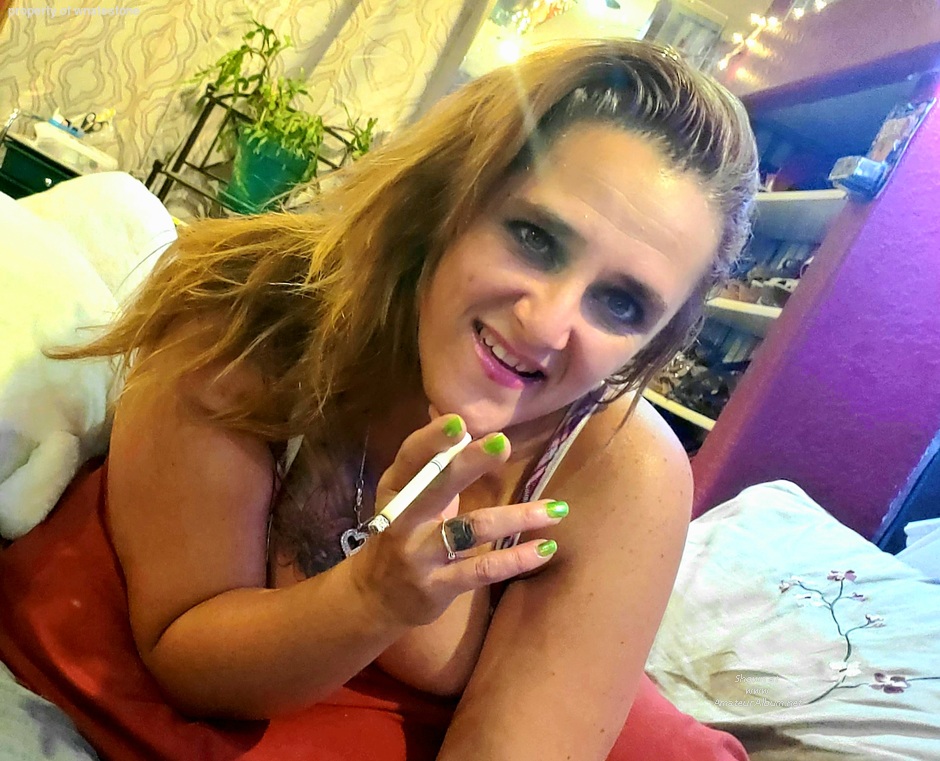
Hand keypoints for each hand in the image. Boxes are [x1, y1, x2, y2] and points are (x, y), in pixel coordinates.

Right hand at [351, 413, 566, 626]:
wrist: (376, 597)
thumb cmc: (404, 532)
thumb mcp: (409, 497)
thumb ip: (434, 466)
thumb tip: (462, 423)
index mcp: (396, 489)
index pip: (411, 457)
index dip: (432, 439)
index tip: (460, 421)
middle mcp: (402, 520)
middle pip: (439, 486)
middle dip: (470, 464)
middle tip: (503, 443)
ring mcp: (419, 555)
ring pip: (471, 529)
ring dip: (516, 517)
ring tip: (556, 509)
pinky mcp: (437, 586)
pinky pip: (482, 569)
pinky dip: (515, 559)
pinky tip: (545, 548)